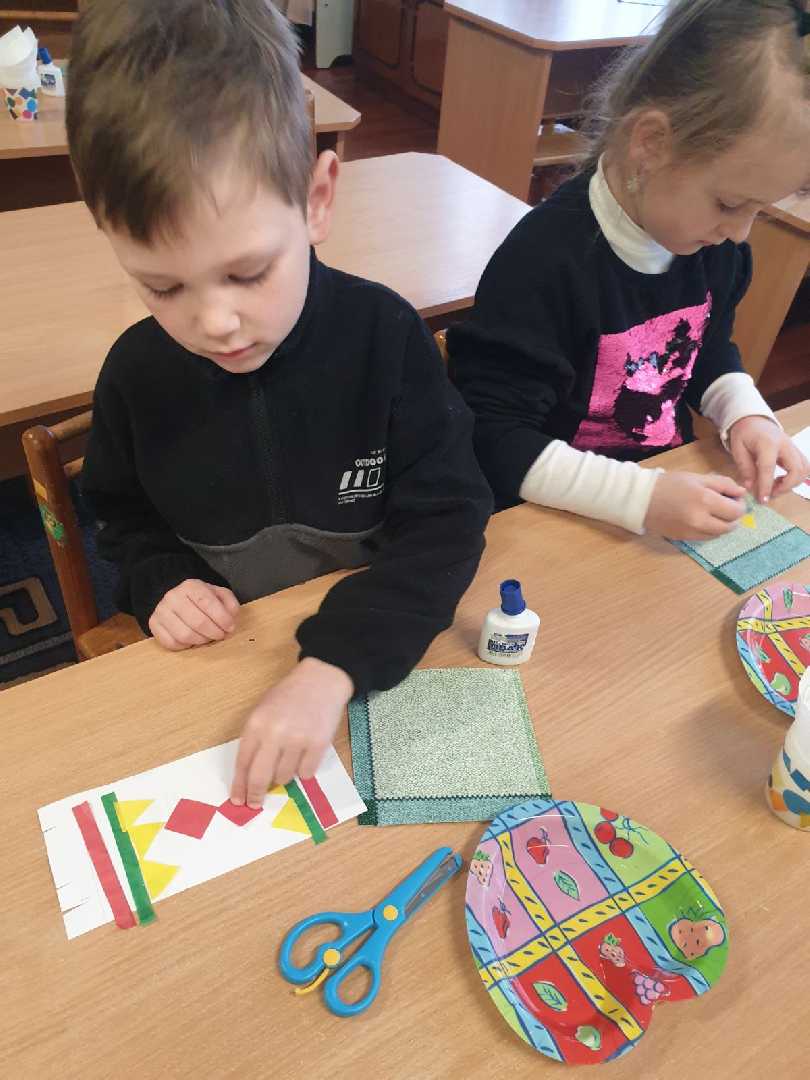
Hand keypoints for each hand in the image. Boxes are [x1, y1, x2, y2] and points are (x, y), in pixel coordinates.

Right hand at [148, 578, 239, 649]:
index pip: (208, 603)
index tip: (230, 627)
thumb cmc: (200, 599)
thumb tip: (231, 618)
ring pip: (185, 635)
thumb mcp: (218, 594)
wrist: (175, 598)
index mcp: (191, 586)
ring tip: (207, 638)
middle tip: (220, 635)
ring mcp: (161, 611)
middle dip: (214, 633)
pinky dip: (185, 646)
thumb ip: (229, 603)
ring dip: (201, 641)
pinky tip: (192, 640)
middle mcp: (173, 597)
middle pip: (198, 622)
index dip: (222, 619)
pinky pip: (171, 643)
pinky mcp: (154, 625)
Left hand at [230, 658, 353, 808]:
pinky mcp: (318, 745)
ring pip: (284, 777)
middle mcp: (275, 733)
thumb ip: (255, 740)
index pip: (243, 762)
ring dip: (284, 775)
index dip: (239, 785)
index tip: (238, 799)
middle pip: (260, 777)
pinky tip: (305, 753)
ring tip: (289, 757)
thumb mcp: (262, 711)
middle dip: (256, 794)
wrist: (321, 680)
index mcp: (256, 723)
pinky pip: (306, 773)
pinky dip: (304, 769)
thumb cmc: (288, 696)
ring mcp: (298, 740)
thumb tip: (249, 776)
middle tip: (255, 803)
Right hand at [644, 471, 746, 539]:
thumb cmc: (670, 484)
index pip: (736, 511)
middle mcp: (701, 520)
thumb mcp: (697, 477)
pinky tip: (704, 520)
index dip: (739, 505)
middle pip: (730, 525)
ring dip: (723, 525)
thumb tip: (742, 492)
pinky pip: (707, 538)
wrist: (642, 499)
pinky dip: (711, 530)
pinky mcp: (685, 539)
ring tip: (715, 513)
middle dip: (733, 516)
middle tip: (726, 506)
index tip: (734, 498)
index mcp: (705, 500)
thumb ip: (723, 484)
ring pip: (719, 534)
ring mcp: (692, 532)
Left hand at [729, 416, 809, 502]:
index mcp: (768, 443)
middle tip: (769, 494)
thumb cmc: (745, 434)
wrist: (755, 421)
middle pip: (796, 469)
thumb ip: (744, 467)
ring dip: (792, 484)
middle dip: (785, 487)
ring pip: (804, 469)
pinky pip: (803, 468)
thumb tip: (750, 487)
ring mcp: (794, 448)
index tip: (762, 500)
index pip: (769, 467)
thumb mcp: (738, 448)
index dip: (766, 486)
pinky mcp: (796, 452)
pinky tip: (780, 481)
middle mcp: (786, 445)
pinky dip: (795, 478)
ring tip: (774, 487)